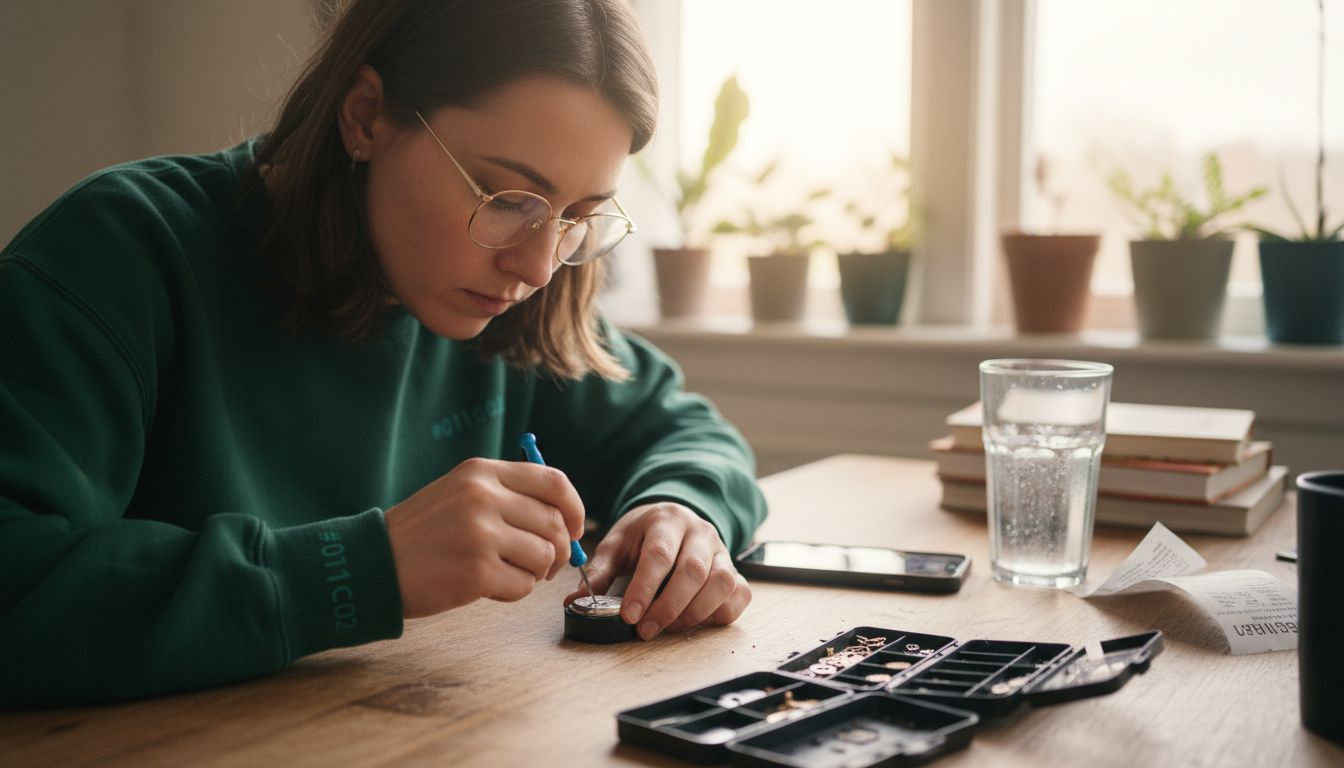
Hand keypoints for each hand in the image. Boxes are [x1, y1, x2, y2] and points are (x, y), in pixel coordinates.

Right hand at [385, 457, 583, 617]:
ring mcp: (481, 535)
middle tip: (543, 565)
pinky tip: (489, 587)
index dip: (574, 508)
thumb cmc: (422, 533)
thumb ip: (508, 496)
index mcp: (482, 473)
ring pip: (544, 557)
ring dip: (534, 573)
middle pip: (555, 524)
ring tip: (506, 573)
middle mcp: (483, 498)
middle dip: (560, 550)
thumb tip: (565, 519)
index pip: (554, 482)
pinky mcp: (476, 572)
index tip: (575, 528)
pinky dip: (514, 592)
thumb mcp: (460, 493)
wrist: (372, 563)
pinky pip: (523, 586)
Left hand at [564, 502, 750, 639]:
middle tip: (645, 630)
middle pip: (693, 571)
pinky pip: (739, 593)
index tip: (629, 616)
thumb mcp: (618, 544)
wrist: (673, 518)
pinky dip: (721, 613)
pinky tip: (696, 622)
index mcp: (666, 521)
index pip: (659, 555)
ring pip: (721, 582)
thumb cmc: (643, 535)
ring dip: (695, 612)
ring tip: (669, 628)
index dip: (644, 588)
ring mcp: (722, 550)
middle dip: (668, 607)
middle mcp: (699, 532)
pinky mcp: (735, 569)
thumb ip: (600, 572)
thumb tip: (575, 601)